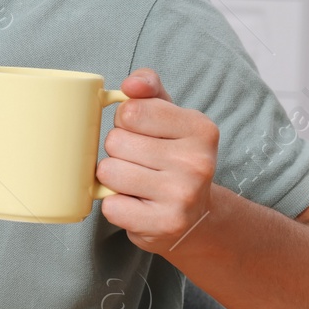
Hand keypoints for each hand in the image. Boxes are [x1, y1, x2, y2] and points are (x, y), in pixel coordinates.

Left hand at [98, 68, 219, 254]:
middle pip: (115, 142)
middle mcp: (197, 161)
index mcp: (200, 129)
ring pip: (108, 172)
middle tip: (140, 163)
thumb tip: (131, 83)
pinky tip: (137, 205)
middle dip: (117, 151)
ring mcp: (183, 195)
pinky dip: (114, 205)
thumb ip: (148, 90)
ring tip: (137, 183)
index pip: (129, 111)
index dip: (125, 122)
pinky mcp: (165, 224)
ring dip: (113, 179)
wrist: (195, 217)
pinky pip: (110, 205)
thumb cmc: (172, 157)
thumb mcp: (169, 117)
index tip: (141, 134)